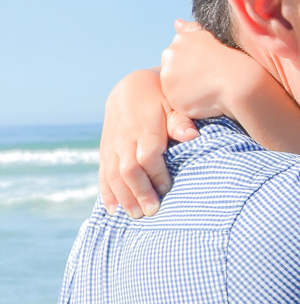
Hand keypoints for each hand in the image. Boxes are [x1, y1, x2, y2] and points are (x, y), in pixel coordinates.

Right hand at [98, 69, 197, 217]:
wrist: (131, 87)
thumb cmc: (160, 99)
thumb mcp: (172, 103)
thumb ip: (180, 122)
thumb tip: (193, 136)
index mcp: (144, 128)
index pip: (147, 155)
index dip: (156, 173)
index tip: (167, 187)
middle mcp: (124, 139)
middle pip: (128, 169)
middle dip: (139, 192)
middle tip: (152, 211)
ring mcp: (112, 146)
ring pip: (113, 175)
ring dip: (124, 198)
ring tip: (136, 216)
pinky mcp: (105, 151)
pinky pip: (102, 174)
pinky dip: (107, 193)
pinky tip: (113, 210)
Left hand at [160, 20, 265, 120]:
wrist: (239, 81)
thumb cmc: (231, 59)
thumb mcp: (211, 37)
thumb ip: (191, 30)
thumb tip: (176, 23)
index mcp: (179, 41)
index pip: (178, 56)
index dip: (194, 64)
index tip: (209, 68)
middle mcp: (169, 57)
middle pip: (172, 71)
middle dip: (186, 76)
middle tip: (209, 79)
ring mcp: (169, 79)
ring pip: (174, 88)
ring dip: (188, 91)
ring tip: (208, 89)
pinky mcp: (173, 99)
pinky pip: (180, 105)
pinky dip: (191, 105)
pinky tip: (206, 99)